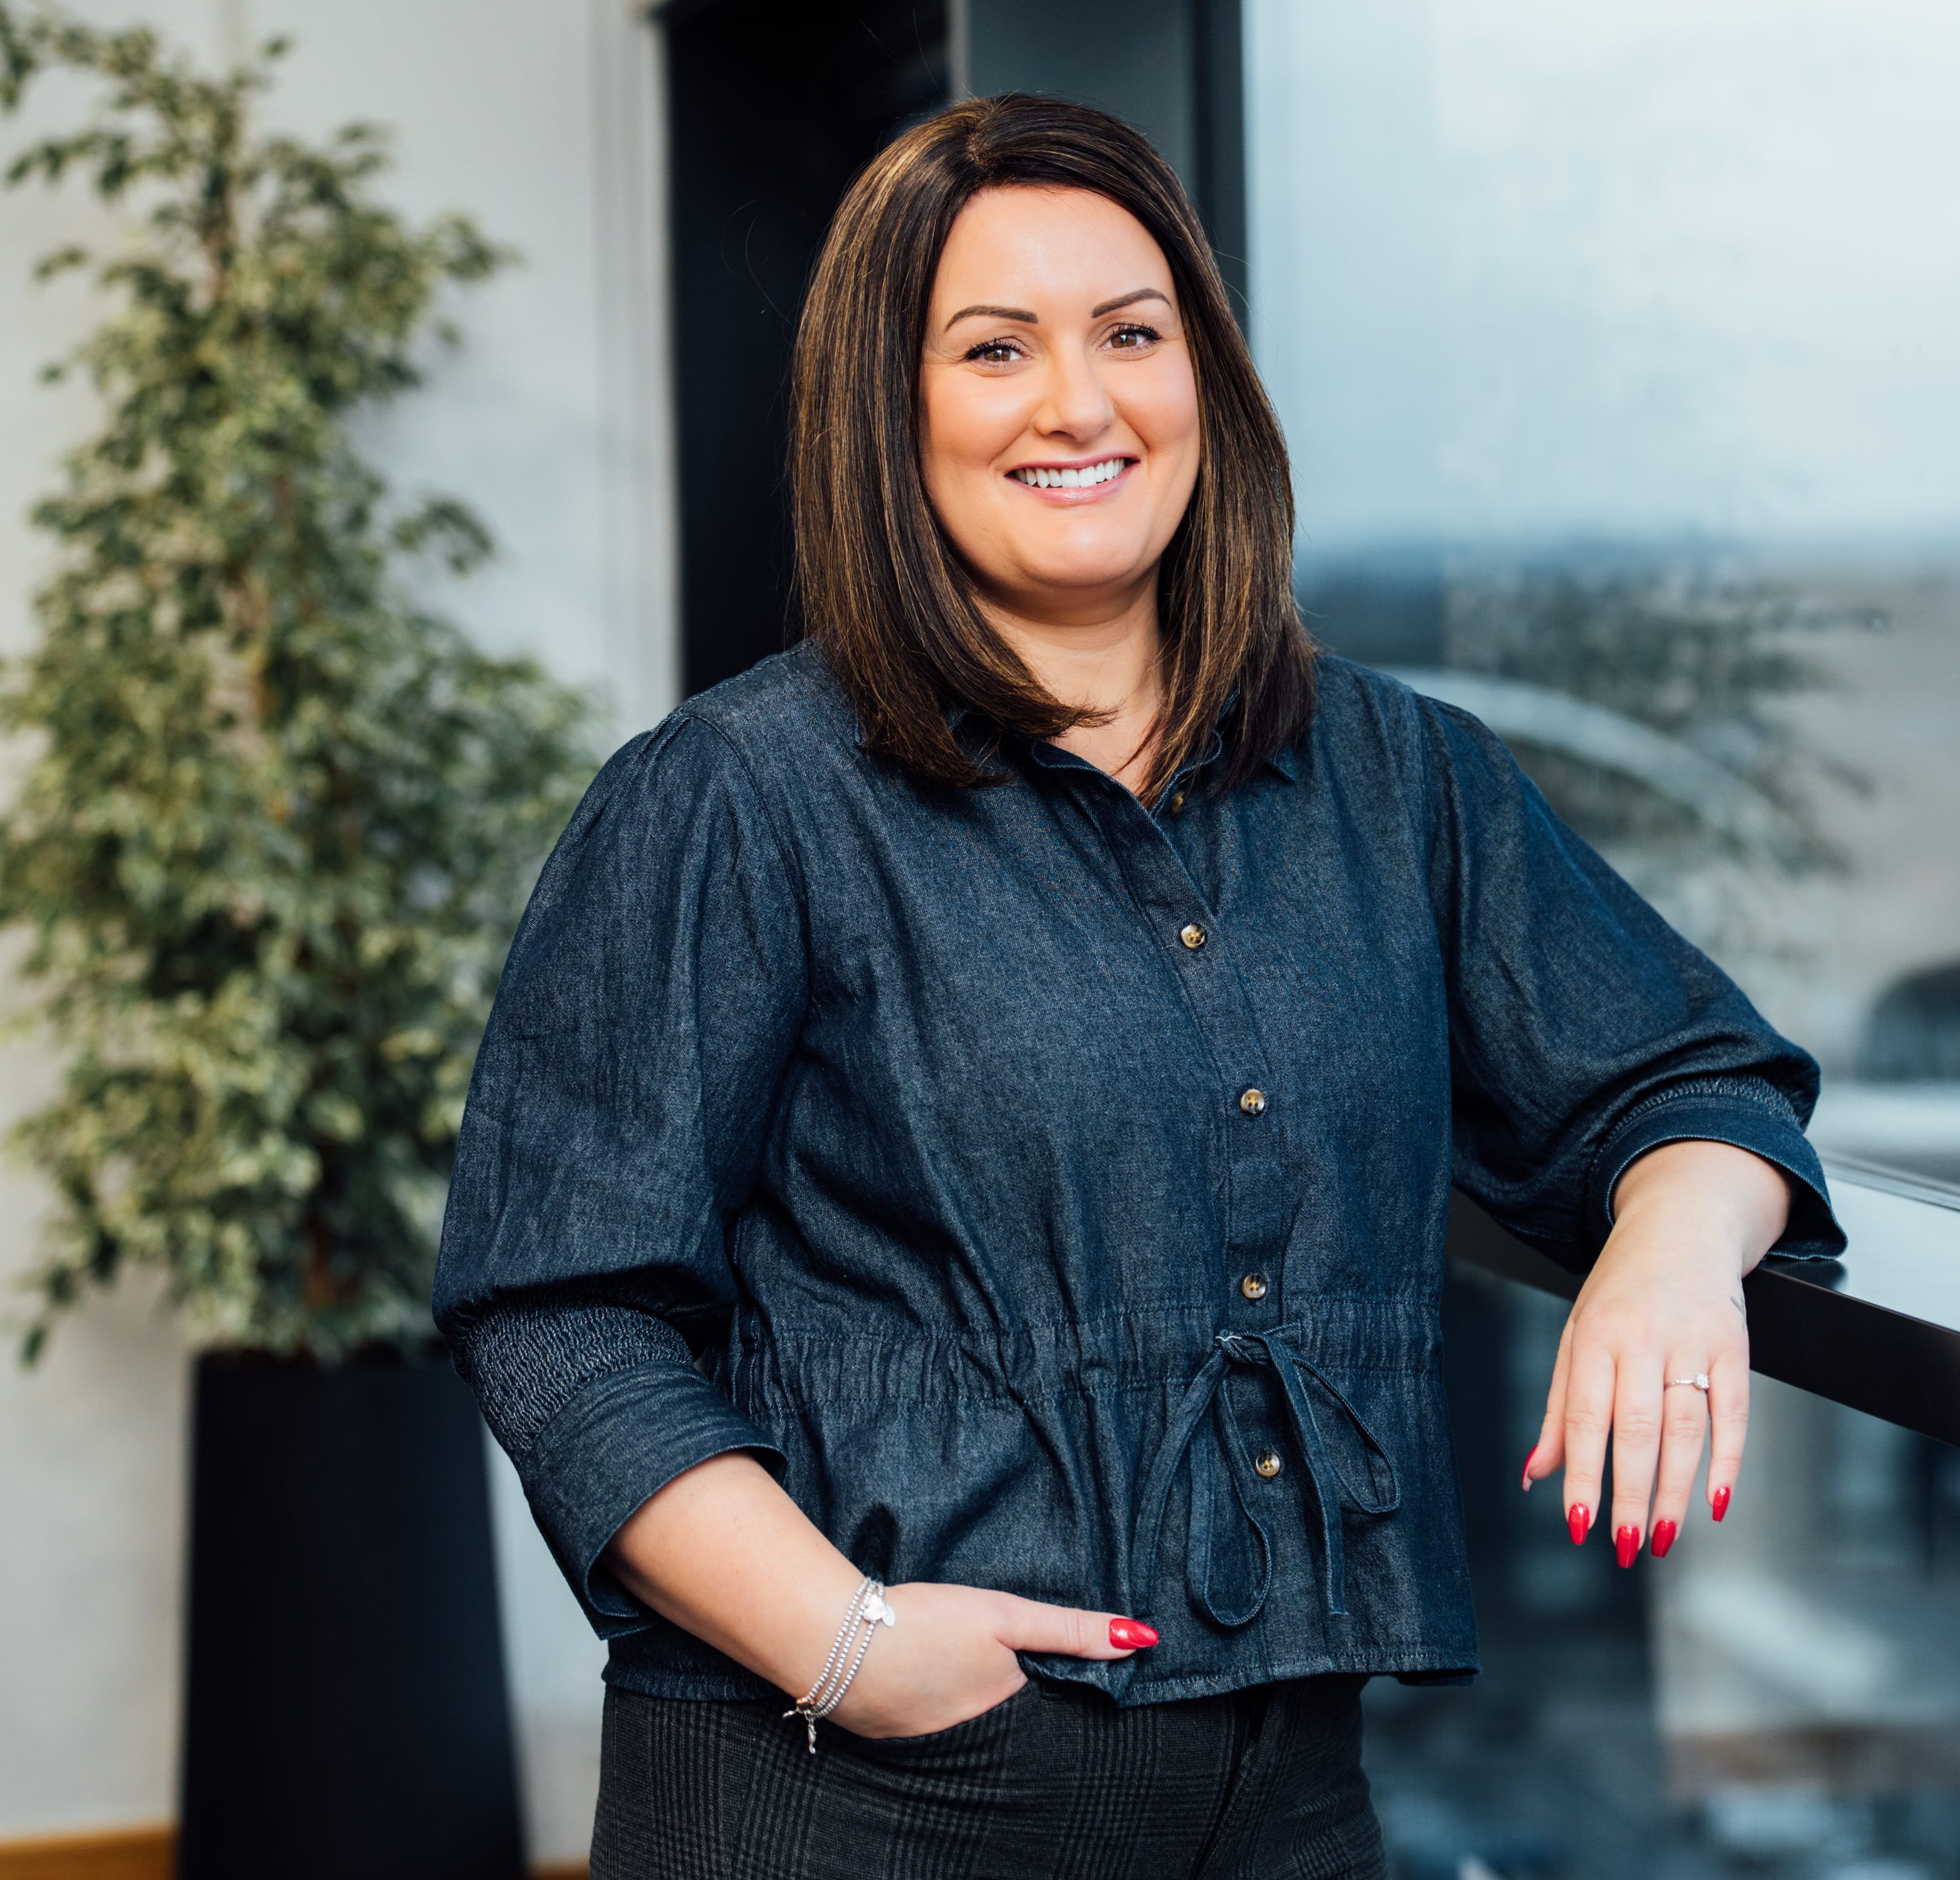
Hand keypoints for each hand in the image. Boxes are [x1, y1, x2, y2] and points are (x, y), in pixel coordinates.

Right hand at [826, 1582, 1154, 1738]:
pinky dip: (929, 1705)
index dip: (1051, 1683)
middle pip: (1009, 1720)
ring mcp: (934, 1749)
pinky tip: (915, 1677)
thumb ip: (1070, 1629)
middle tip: (982, 1658)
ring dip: (966, 1703)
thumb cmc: (924, 1624)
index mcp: (1009, 1709)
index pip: (1049, 1708)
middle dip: (1009, 1699)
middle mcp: (978, 1743)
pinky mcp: (895, 1741)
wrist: (834, 1645)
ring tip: (949, 1667)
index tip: (1045, 1660)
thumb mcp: (1004, 1615)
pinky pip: (929, 1728)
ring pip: (968, 1725)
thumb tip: (1143, 1639)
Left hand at [1520, 1140, 1789, 1563]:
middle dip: (1631, 1494)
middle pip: (1637, 1429)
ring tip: (1665, 1537)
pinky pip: (1736, 1411)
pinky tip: (1717, 1501)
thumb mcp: (1576, 1336)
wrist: (1681, 1225)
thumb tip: (1533, 1475)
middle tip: (1626, 1545)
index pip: (1586, 1418)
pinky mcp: (1734, 1345)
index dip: (1583, 1475)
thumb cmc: (1620, 1291)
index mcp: (1594, 1337)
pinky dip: (1730, 1460)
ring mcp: (1692, 1341)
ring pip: (1685, 1428)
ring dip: (1676, 1490)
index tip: (1578, 1525)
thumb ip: (1559, 1409)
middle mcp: (1642, 1339)